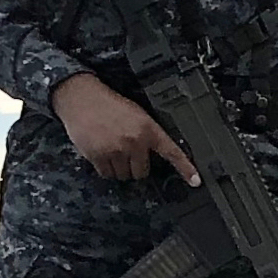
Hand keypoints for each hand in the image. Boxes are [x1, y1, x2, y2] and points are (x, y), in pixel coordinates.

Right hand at [51, 74, 198, 184]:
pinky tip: (101, 151)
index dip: (185, 168)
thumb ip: (147, 134)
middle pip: (141, 172)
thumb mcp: (136, 114)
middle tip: (125, 151)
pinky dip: (105, 168)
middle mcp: (134, 141)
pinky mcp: (98, 156)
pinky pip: (107, 174)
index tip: (196, 181)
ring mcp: (116, 150)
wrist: (81, 97)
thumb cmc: (109, 105)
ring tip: (111, 149)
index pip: (171, 151)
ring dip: (119, 168)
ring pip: (124, 175)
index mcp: (147, 129)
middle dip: (134, 166)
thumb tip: (155, 154)